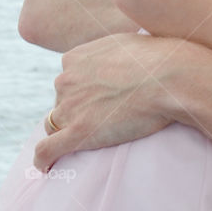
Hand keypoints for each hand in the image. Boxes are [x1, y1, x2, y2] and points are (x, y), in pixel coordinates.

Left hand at [34, 33, 182, 169]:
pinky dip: (42, 159)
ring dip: (64, 132)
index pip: (69, 78)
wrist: (168, 78)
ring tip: (77, 144)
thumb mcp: (127, 43)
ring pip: (54, 124)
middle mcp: (66, 80)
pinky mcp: (79, 132)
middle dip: (76, 110)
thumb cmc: (158, 60)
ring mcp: (70, 107)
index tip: (98, 100)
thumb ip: (111, 51)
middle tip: (102, 119)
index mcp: (75, 58)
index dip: (82, 90)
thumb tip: (118, 57)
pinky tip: (45, 167)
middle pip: (62, 101)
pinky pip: (48, 149)